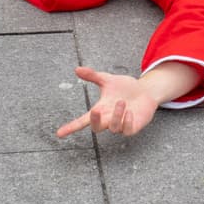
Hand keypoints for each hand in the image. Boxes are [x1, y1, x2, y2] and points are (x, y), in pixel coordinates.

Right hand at [57, 62, 200, 137]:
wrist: (145, 91)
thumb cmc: (125, 88)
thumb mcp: (108, 80)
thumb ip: (93, 76)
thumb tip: (77, 69)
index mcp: (101, 109)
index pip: (83, 121)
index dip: (71, 127)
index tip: (59, 133)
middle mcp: (108, 119)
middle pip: (96, 128)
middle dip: (95, 120)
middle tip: (95, 110)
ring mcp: (120, 125)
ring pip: (114, 127)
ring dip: (116, 115)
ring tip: (122, 101)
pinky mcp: (132, 127)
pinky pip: (127, 130)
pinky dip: (127, 122)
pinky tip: (130, 111)